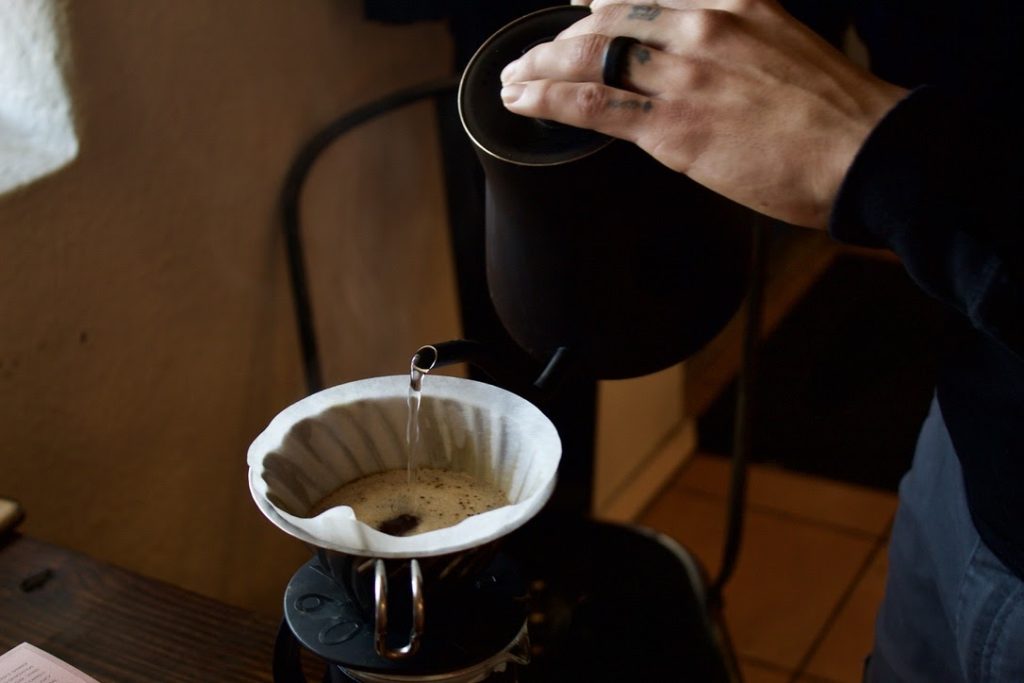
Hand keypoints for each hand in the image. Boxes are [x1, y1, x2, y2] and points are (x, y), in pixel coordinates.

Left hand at [499, 0, 905, 227]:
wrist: (867, 153)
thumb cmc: (836, 112)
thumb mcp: (785, 45)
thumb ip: (735, 42)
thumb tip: (696, 61)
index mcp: (733, 1)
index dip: (602, 0)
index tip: (579, 3)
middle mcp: (701, 26)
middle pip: (606, 21)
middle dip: (560, 38)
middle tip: (532, 53)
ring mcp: (682, 75)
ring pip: (587, 57)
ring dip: (540, 66)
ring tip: (514, 78)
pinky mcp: (670, 127)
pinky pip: (590, 104)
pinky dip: (547, 99)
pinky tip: (523, 100)